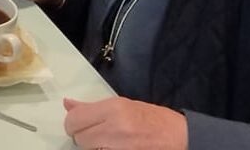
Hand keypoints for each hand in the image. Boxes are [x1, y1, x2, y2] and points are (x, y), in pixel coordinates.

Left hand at [63, 97, 186, 149]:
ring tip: (109, 143)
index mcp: (113, 108)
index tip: (80, 126)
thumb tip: (67, 104)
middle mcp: (116, 127)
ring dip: (94, 147)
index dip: (74, 125)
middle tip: (98, 136)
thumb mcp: (123, 106)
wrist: (182, 138)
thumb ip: (92, 107)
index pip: (75, 120)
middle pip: (80, 138)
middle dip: (84, 138)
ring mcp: (121, 147)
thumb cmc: (153, 119)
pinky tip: (115, 148)